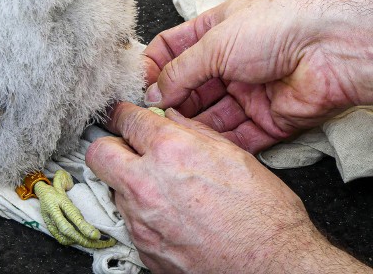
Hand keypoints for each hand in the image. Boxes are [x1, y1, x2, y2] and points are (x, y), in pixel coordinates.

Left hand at [86, 103, 370, 273]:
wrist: (274, 268)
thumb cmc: (265, 215)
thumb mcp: (235, 156)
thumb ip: (193, 131)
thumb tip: (171, 118)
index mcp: (170, 152)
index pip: (125, 119)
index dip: (126, 114)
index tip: (128, 116)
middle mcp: (147, 186)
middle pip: (98, 153)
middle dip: (111, 145)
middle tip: (129, 147)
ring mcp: (141, 221)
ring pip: (113, 188)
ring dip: (129, 181)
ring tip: (161, 186)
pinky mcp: (143, 248)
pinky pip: (129, 219)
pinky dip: (142, 212)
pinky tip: (169, 213)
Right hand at [143, 0, 372, 152]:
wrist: (333, 45)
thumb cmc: (281, 24)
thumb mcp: (215, 42)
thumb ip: (181, 71)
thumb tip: (155, 91)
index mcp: (216, 32)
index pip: (172, 50)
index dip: (153, 66)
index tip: (137, 84)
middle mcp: (231, 62)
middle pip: (189, 86)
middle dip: (169, 99)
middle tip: (151, 112)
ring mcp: (249, 91)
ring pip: (210, 115)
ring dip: (190, 123)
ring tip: (171, 130)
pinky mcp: (268, 119)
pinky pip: (238, 136)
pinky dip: (217, 143)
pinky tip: (198, 145)